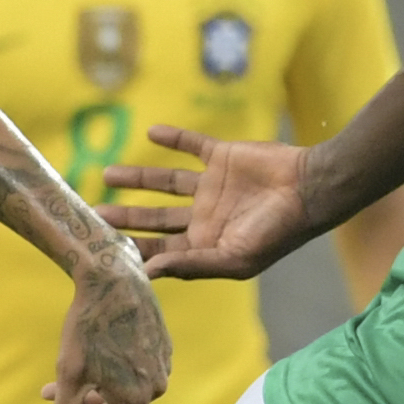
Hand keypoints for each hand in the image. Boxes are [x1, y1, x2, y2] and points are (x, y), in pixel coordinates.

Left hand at [36, 256, 172, 403]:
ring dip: (92, 394)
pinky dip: (109, 374)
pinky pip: (134, 370)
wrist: (113, 279)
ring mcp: (161, 363)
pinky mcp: (160, 343)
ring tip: (52, 386)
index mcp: (137, 400)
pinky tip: (84, 362)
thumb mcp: (70, 373)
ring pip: (125, 390)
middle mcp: (156, 386)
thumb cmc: (88, 328)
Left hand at [104, 124, 315, 280]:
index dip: (132, 247)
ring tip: (107, 173)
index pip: (159, 248)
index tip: (102, 245)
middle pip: (155, 217)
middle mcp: (204, 216)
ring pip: (165, 181)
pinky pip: (192, 144)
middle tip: (93, 212)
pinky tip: (152, 130)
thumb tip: (146, 273)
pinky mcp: (222, 157)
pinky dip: (173, 136)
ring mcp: (212, 185)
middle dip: (125, 215)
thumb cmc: (276, 233)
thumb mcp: (234, 259)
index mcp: (205, 243)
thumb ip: (190, 266)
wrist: (310, 190)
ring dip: (137, 176)